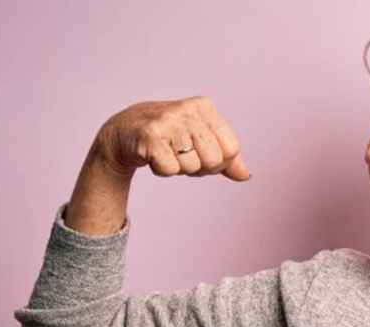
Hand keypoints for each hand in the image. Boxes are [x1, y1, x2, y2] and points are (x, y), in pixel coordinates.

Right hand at [93, 95, 250, 181]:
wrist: (124, 132)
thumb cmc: (169, 137)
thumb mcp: (201, 142)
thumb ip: (226, 158)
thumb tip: (246, 175)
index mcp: (205, 107)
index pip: (232, 149)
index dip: (218, 162)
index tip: (200, 153)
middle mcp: (188, 110)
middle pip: (214, 160)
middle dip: (199, 167)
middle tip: (180, 155)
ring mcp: (168, 121)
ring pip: (192, 167)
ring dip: (178, 168)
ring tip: (166, 152)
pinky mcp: (150, 136)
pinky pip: (171, 170)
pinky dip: (162, 170)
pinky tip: (153, 156)